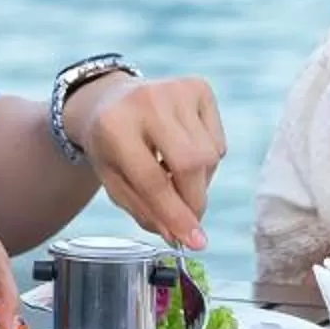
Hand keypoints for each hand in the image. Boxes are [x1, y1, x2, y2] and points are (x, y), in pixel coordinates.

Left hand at [80, 75, 227, 250]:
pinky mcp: (198, 87)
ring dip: (199, 181)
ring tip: (174, 176)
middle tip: (190, 218)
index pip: (152, 179)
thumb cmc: (112, 147)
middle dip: (194, 200)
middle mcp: (147, 101)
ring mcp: (176, 89)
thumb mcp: (115, 182)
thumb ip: (146, 211)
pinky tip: (182, 152)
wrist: (111, 101)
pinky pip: (218, 142)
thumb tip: (182, 237)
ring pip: (209, 155)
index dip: (175, 214)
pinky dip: (207, 160)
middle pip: (189, 164)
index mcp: (114, 126)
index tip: (194, 241)